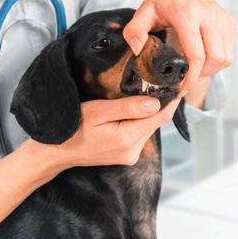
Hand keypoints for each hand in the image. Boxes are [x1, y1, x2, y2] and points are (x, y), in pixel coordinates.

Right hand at [47, 95, 180, 169]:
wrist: (56, 152)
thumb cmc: (72, 128)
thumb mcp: (97, 112)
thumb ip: (127, 108)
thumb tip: (156, 102)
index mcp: (127, 139)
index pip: (159, 116)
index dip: (172, 100)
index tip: (180, 84)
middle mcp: (133, 151)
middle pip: (155, 122)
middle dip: (159, 103)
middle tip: (161, 82)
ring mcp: (129, 156)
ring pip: (148, 128)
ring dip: (149, 112)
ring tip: (146, 93)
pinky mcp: (125, 156)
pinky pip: (139, 134)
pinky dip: (139, 121)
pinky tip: (132, 111)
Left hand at [123, 0, 234, 93]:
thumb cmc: (160, 1)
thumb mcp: (142, 13)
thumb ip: (134, 31)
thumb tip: (138, 50)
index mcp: (186, 13)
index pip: (196, 53)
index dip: (191, 76)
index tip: (180, 87)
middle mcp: (208, 14)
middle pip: (215, 58)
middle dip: (201, 74)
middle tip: (185, 77)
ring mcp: (221, 17)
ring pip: (225, 56)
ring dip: (211, 69)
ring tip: (193, 68)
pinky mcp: (228, 20)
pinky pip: (229, 49)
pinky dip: (218, 60)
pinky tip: (202, 58)